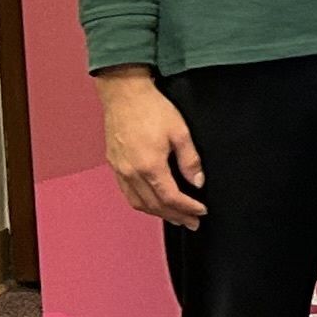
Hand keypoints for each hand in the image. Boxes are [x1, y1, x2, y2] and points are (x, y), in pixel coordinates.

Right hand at [98, 68, 206, 228]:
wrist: (124, 93)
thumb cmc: (152, 108)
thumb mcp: (180, 132)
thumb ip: (190, 160)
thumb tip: (198, 182)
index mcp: (149, 166)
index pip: (170, 198)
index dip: (187, 208)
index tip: (201, 212)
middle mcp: (131, 172)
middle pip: (154, 205)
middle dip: (175, 216)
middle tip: (192, 222)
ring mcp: (120, 169)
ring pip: (138, 202)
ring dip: (158, 213)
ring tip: (175, 217)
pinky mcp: (114, 164)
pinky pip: (127, 192)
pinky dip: (142, 203)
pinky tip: (153, 202)